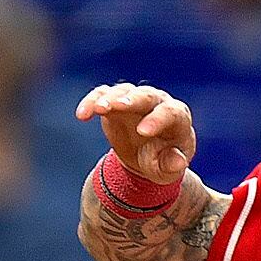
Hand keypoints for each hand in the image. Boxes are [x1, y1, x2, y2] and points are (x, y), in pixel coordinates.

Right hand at [76, 83, 196, 188]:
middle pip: (146, 95)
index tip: (143, 133)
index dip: (158, 120)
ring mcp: (135, 100)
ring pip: (123, 91)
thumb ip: (172, 165)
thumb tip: (178, 162)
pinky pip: (102, 95)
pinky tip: (82, 114)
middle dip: (132, 100)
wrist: (148, 158)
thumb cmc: (164, 162)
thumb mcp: (169, 169)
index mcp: (178, 117)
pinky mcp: (114, 102)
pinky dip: (92, 101)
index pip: (170, 112)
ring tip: (99, 109)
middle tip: (119, 105)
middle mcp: (157, 103)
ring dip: (109, 98)